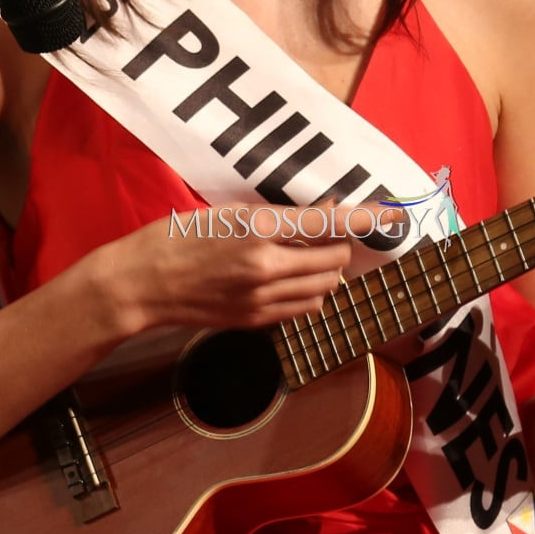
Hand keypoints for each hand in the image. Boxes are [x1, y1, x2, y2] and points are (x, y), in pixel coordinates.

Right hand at [98, 200, 388, 335]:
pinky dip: (309, 291)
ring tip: (306, 255)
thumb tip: (322, 214)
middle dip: (340, 243)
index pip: (330, 224)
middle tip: (326, 229)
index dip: (367, 218)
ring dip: (327, 270)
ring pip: (325, 287)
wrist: (141, 285)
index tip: (393, 213)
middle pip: (335, 258)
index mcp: (258, 231)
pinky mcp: (256, 321)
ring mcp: (262, 299)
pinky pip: (304, 308)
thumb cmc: (175, 238)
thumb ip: (277, 216)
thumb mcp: (226, 212)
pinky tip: (290, 278)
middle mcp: (267, 267)